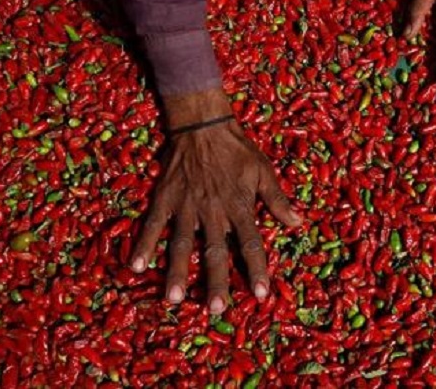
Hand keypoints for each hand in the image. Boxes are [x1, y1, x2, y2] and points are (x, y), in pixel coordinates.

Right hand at [129, 89, 300, 313]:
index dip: (257, 269)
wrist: (203, 125)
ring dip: (177, 272)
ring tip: (173, 300)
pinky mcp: (165, 198)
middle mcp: (213, 211)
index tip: (261, 295)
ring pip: (181, 244)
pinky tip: (137, 267)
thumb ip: (278, 200)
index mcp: (239, 207)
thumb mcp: (264, 171)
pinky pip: (153, 224)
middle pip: (214, 252)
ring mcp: (186, 206)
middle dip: (216, 282)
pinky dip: (144, 245)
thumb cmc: (238, 150)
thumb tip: (298, 223)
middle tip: (216, 310)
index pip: (251, 244)